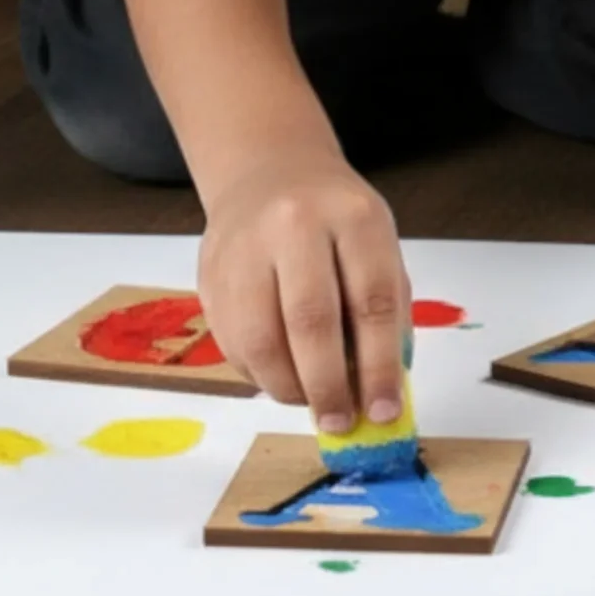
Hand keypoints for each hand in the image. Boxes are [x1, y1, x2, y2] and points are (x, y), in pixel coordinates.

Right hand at [196, 144, 410, 431]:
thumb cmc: (338, 224)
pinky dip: (259, 374)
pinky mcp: (209, 271)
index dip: (380, 367)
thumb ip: (385, 317)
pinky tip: (282, 379)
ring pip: (259, 338)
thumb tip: (380, 394)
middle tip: (341, 422)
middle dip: (328, 386)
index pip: (372, 303)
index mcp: (353, 218)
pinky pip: (231, 341)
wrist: (269, 173)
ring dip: (288, 387)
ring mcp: (243, 247)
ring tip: (311, 404)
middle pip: (309, 321)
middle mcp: (294, 225)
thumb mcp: (379, 250)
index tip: (385, 412)